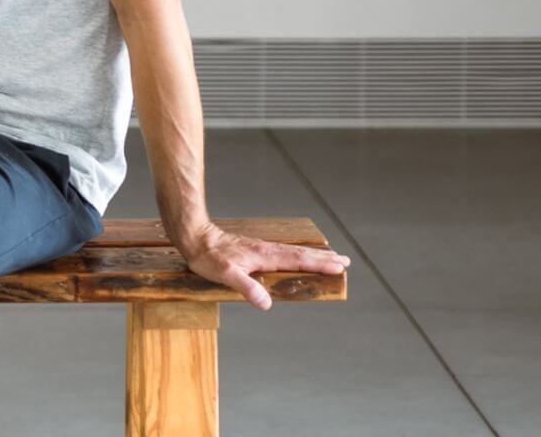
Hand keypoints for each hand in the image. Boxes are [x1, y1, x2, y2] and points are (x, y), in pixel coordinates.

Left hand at [182, 224, 351, 309]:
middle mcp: (267, 250)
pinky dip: (298, 254)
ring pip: (294, 252)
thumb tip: (266, 303)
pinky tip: (299, 257)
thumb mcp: (225, 274)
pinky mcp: (256, 250)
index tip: (338, 266)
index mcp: (265, 256)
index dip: (319, 264)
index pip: (298, 261)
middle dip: (324, 258)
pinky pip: (284, 252)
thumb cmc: (208, 257)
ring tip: (331, 257)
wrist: (195, 238)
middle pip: (301, 254)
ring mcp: (262, 249)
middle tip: (345, 261)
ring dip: (314, 255)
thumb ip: (246, 287)